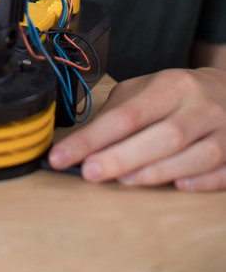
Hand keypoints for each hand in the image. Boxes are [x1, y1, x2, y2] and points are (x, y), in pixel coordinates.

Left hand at [48, 67, 225, 190]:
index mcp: (170, 85)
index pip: (126, 115)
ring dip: (156, 172)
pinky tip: (176, 186)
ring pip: (193, 156)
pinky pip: (220, 172)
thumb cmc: (179, 94)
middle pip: (161, 136)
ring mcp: (222, 130)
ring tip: (123, 181)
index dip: (92, 138)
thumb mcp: (147, 90)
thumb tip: (84, 139)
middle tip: (89, 173)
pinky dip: (199, 181)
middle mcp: (198, 106)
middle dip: (121, 157)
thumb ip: (118, 110)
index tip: (62, 155)